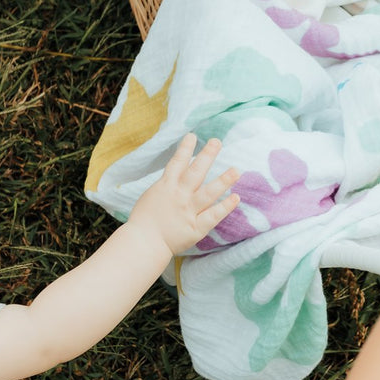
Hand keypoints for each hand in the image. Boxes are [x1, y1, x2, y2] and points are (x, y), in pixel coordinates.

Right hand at [128, 134, 239, 254]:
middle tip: (217, 142)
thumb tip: (175, 176)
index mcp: (166, 186)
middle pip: (195, 172)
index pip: (176, 163)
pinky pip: (213, 216)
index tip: (193, 136)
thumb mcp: (152, 196)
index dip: (185, 149)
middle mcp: (179, 196)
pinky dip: (225, 207)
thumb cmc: (144, 221)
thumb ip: (166, 186)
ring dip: (223, 180)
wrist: (143, 243)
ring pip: (208, 193)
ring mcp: (188, 211)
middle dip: (207, 155)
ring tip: (236, 170)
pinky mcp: (195, 227)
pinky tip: (236, 198)